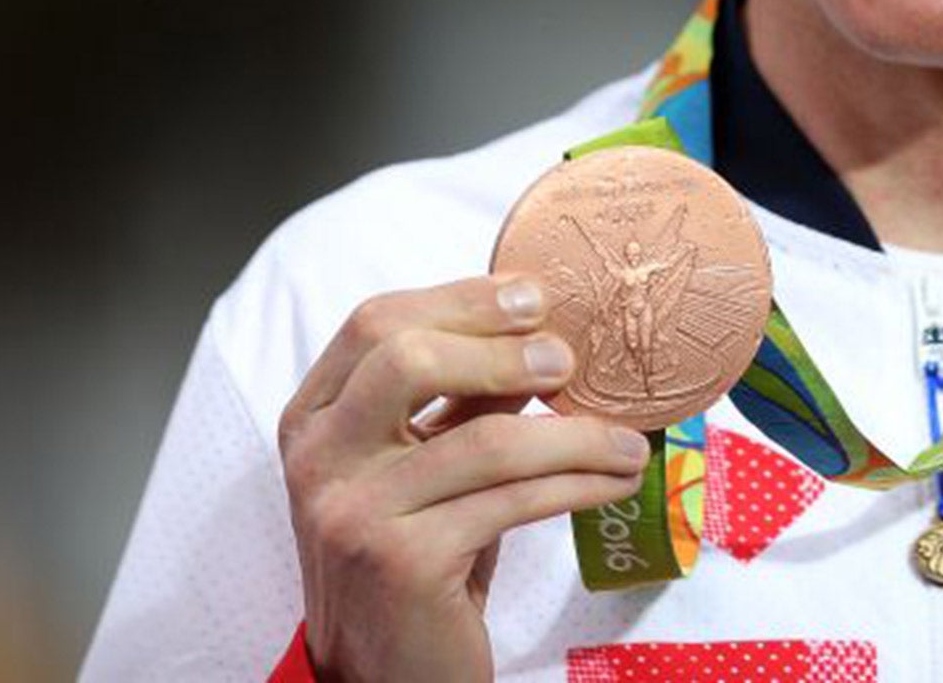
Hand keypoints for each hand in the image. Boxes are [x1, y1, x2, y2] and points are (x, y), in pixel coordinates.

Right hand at [278, 275, 649, 682]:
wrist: (385, 672)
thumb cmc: (416, 553)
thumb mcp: (429, 462)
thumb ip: (464, 396)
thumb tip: (544, 329)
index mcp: (315, 416)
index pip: (375, 324)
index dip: (461, 300)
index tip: (535, 296)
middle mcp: (319, 459)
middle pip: (406, 359)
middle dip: (502, 348)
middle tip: (570, 361)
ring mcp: (352, 512)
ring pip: (482, 440)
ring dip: (574, 435)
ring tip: (627, 440)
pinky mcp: (400, 563)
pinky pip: (510, 501)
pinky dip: (577, 484)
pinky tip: (614, 481)